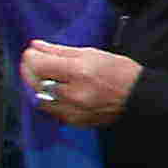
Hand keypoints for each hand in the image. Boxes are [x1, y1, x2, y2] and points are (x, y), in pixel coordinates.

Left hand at [19, 40, 140, 126]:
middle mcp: (74, 93)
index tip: (31, 52)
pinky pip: (50, 109)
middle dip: (29, 69)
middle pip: (36, 82)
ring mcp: (73, 110)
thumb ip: (60, 51)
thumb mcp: (92, 54)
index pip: (40, 65)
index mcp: (80, 72)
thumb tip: (37, 46)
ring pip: (39, 98)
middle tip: (32, 61)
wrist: (138, 97)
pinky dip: (47, 98)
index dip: (31, 57)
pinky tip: (53, 90)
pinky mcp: (73, 121)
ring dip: (36, 85)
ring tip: (42, 75)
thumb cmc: (120, 72)